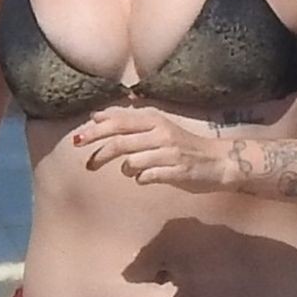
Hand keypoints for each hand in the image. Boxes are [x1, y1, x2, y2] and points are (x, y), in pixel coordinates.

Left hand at [73, 109, 234, 192]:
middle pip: (120, 141)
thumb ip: (129, 124)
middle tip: (88, 164)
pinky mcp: (176, 171)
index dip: (95, 131)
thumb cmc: (183, 146)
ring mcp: (169, 152)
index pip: (118, 122)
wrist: (218, 161)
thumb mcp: (157, 128)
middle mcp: (161, 133)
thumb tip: (96, 117)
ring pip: (132, 161)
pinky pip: (147, 177)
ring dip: (126, 169)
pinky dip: (141, 179)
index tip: (78, 140)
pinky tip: (146, 178)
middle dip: (99, 153)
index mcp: (154, 120)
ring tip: (131, 170)